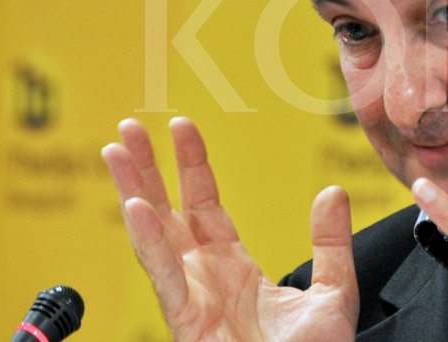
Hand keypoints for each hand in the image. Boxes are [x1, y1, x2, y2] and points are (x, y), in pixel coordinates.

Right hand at [102, 117, 358, 341]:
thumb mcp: (332, 292)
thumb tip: (333, 192)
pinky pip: (164, 275)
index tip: (180, 126)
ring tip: (113, 151)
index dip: (190, 164)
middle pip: (167, 211)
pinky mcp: (186, 321)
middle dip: (145, 170)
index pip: (204, 203)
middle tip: (128, 128)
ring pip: (154, 235)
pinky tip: (135, 206)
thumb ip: (330, 243)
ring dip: (132, 192)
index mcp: (232, 267)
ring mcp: (191, 297)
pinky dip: (148, 241)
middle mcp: (204, 277)